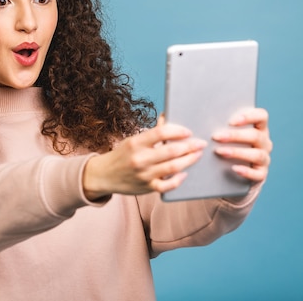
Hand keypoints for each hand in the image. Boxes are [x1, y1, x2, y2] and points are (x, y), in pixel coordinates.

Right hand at [83, 118, 206, 198]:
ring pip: (174, 167)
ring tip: (197, 155)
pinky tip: (185, 174)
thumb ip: (152, 133)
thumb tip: (167, 117)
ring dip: (189, 160)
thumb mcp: (133, 141)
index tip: (188, 131)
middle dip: (190, 146)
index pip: (160, 132)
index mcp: (135, 143)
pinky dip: (179, 179)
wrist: (103, 175)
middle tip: (201, 144)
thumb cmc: (122, 155)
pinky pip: (168, 185)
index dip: (177, 130)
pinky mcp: (147, 188)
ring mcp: (144, 174)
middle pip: (171, 150)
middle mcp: (139, 159)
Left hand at [212, 108, 271, 183]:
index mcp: (258, 128)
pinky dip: (246, 171)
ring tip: (219, 151)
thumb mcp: (225, 134)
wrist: (231, 174)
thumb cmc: (225, 146)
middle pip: (256, 135)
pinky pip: (258, 174)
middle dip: (235, 136)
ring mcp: (264, 159)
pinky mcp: (261, 174)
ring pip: (257, 154)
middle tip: (216, 137)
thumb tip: (203, 119)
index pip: (261, 116)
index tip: (231, 121)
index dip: (249, 116)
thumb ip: (220, 126)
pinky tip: (234, 168)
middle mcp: (264, 142)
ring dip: (237, 152)